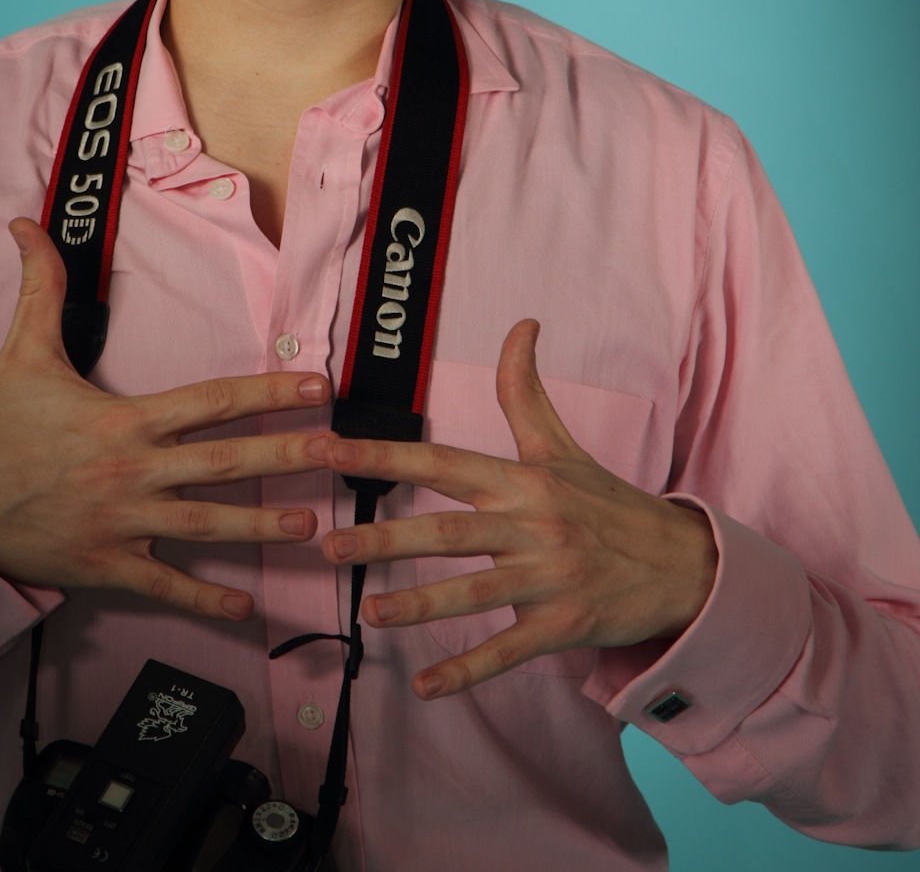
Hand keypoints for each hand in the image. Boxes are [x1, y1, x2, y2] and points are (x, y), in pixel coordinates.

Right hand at [0, 218, 333, 618]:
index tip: (316, 386)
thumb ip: (40, 287)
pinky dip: (202, 600)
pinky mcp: (103, 565)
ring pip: (203, 526)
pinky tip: (244, 610)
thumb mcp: (23, 350)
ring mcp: (121, 521)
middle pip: (223, 463)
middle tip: (338, 455)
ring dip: (259, 529)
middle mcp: (132, 469)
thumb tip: (27, 224)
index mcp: (125, 418)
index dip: (268, 392)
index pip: (211, 400)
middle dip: (284, 457)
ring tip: (312, 528)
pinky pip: (161, 585)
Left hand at [314, 319, 716, 697]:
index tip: (328, 449)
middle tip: (329, 544)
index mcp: (522, 480)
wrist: (682, 563)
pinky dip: (468, 672)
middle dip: (385, 537)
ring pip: (474, 591)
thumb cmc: (609, 503)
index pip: (443, 460)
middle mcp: (533, 524)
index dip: (384, 454)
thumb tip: (520, 323)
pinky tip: (424, 688)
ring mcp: (550, 576)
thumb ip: (526, 390)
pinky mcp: (566, 625)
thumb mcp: (563, 446)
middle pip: (448, 529)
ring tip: (369, 613)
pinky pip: (509, 650)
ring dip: (419, 605)